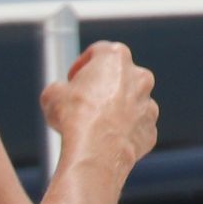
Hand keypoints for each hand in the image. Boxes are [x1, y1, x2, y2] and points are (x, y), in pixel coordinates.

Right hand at [40, 40, 157, 171]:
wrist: (96, 151)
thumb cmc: (74, 115)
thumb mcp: (52, 94)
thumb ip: (61, 89)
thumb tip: (61, 95)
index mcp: (116, 57)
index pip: (98, 52)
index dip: (82, 65)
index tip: (72, 79)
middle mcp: (139, 76)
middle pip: (120, 76)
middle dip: (104, 86)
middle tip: (84, 100)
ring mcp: (148, 104)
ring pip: (131, 103)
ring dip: (116, 109)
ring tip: (94, 124)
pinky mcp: (150, 130)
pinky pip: (135, 128)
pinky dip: (123, 132)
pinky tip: (105, 141)